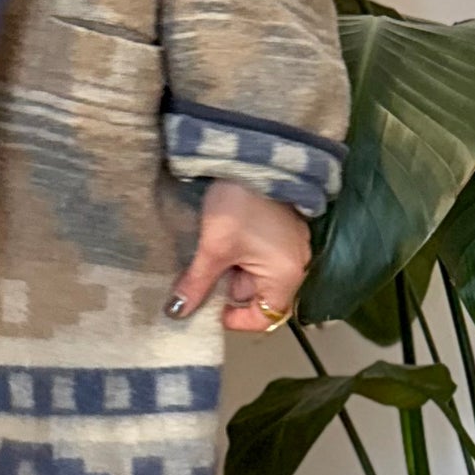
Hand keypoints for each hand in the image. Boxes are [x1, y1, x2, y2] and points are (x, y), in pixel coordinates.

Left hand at [165, 180, 309, 333]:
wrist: (252, 156)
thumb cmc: (239, 203)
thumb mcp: (214, 248)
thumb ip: (197, 284)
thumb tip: (178, 312)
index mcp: (286, 276)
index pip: (265, 318)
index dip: (235, 319)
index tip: (208, 306)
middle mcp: (296, 265)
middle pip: (257, 295)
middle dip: (226, 289)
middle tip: (199, 276)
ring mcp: (290, 246)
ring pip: (254, 273)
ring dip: (229, 270)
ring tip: (207, 254)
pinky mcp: (280, 229)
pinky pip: (258, 255)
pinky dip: (237, 254)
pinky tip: (218, 241)